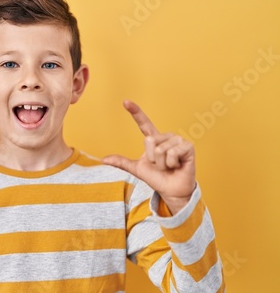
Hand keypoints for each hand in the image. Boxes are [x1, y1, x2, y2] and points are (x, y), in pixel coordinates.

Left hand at [102, 100, 195, 214]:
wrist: (171, 190)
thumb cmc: (157, 178)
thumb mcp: (137, 169)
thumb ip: (122, 162)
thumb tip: (103, 159)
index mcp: (154, 139)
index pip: (144, 123)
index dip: (135, 112)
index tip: (125, 101)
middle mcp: (166, 136)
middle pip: (149, 141)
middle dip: (152, 159)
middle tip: (161, 165)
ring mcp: (178, 140)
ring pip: (160, 149)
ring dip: (162, 163)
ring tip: (169, 166)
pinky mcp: (188, 146)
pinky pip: (172, 153)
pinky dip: (171, 164)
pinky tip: (178, 166)